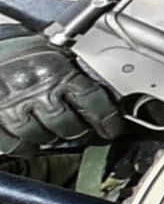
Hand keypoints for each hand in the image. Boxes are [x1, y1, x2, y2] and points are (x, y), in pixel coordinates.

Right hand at [0, 27, 120, 162]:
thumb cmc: (30, 55)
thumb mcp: (62, 58)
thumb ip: (82, 80)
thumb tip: (110, 103)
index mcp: (57, 70)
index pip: (91, 99)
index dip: (107, 119)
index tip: (112, 129)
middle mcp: (35, 87)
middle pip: (67, 123)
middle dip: (78, 132)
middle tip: (81, 132)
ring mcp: (11, 103)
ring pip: (40, 136)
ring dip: (51, 139)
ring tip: (54, 134)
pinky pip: (12, 143)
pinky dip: (24, 147)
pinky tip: (30, 142)